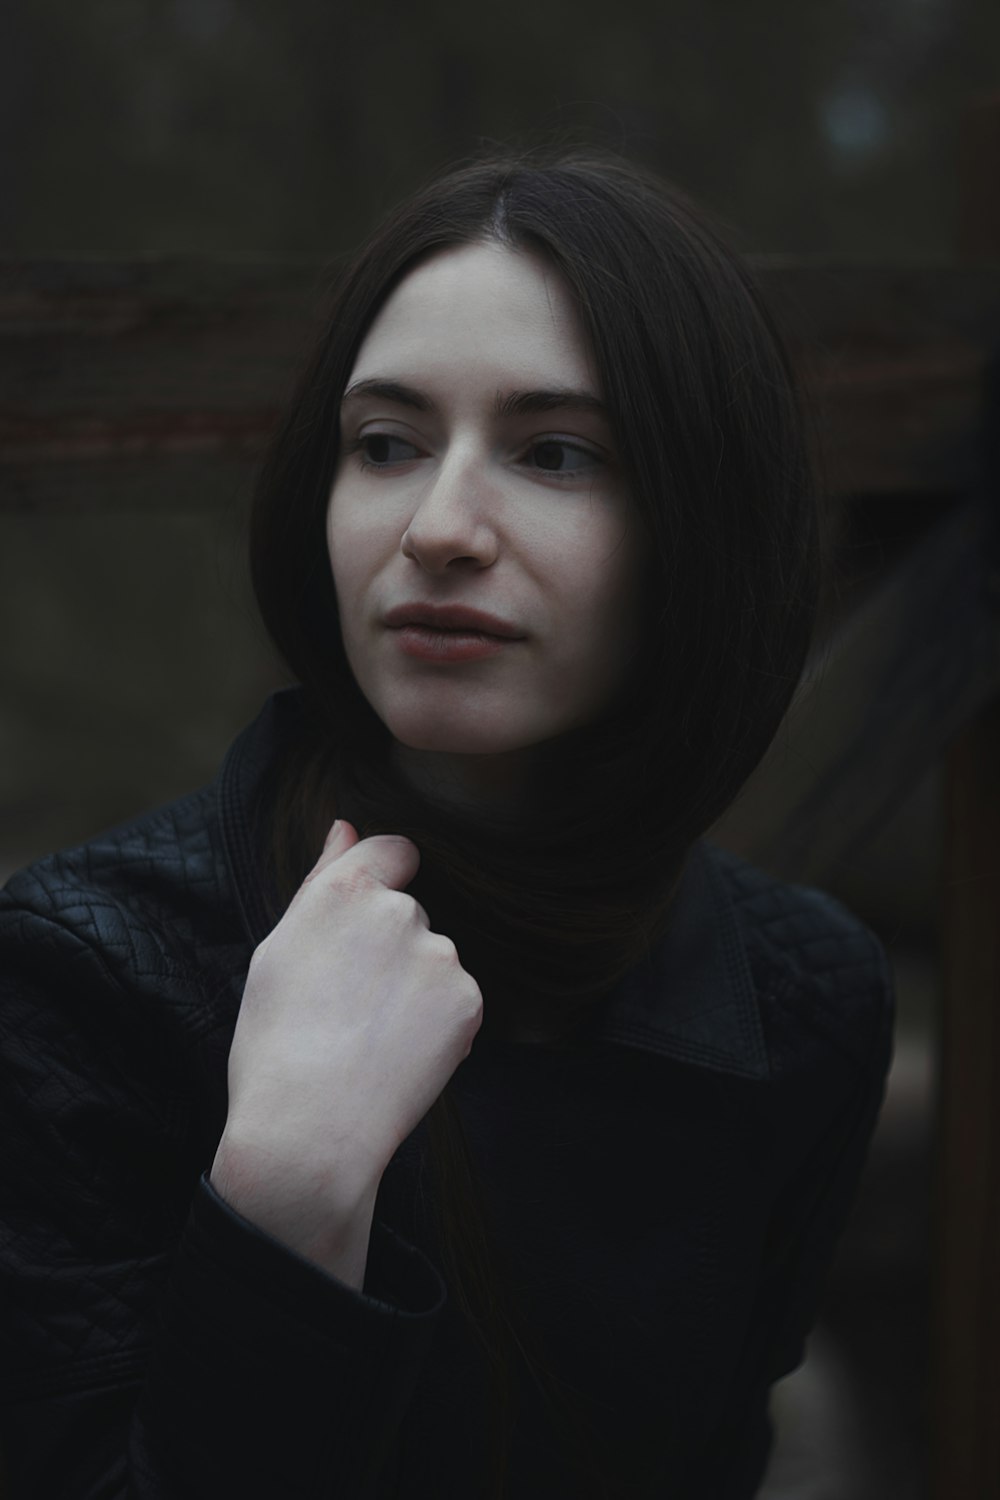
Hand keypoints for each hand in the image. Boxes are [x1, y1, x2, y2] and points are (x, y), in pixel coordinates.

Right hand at [210, 820, 482, 1278]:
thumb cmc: (275, 1043)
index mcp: (344, 890)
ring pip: (433, 960)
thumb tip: (346, 824)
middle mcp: (399, 911)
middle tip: (347, 1007)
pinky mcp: (469, 1000)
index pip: (395, 851)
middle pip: (409, 914)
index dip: (383, 883)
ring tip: (368, 1039)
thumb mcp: (279, 951)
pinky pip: (455, 1000)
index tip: (364, 930)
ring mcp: (440, 955)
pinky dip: (437, 1024)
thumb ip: (321, 878)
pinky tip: (398, 1057)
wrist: (308, 1132)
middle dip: (389, 948)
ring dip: (413, 988)